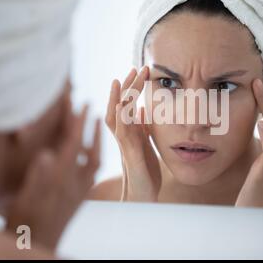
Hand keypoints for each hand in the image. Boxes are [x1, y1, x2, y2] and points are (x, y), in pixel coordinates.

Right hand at [6, 103, 100, 250]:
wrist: (37, 246)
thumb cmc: (25, 223)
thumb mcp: (26, 200)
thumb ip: (38, 178)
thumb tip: (47, 155)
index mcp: (62, 180)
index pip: (73, 145)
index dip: (77, 123)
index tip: (83, 103)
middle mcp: (76, 184)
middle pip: (90, 150)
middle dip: (90, 128)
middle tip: (92, 108)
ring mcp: (80, 191)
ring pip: (94, 162)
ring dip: (96, 142)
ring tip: (96, 126)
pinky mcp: (80, 198)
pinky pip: (92, 173)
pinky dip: (93, 158)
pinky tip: (90, 154)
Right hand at [106, 67, 160, 201]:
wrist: (143, 194)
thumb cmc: (144, 169)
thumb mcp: (146, 143)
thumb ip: (143, 127)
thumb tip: (142, 109)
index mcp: (130, 131)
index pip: (126, 105)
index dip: (130, 87)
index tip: (139, 70)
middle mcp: (124, 135)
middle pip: (119, 105)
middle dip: (126, 86)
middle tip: (135, 67)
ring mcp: (125, 144)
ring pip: (116, 116)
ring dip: (118, 98)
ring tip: (121, 80)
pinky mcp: (130, 154)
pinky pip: (122, 134)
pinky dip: (122, 119)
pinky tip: (125, 106)